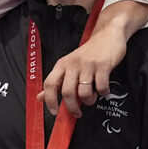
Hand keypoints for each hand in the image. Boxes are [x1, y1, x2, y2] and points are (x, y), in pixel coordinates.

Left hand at [42, 0, 147, 115]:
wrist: (108, 35)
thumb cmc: (87, 54)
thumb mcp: (68, 65)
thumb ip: (55, 82)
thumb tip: (40, 98)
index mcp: (62, 65)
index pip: (49, 84)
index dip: (50, 100)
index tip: (55, 112)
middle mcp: (73, 64)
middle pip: (67, 92)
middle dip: (72, 107)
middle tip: (77, 113)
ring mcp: (88, 65)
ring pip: (84, 92)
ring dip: (89, 101)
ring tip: (91, 99)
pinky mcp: (103, 65)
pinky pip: (101, 86)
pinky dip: (103, 93)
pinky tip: (103, 90)